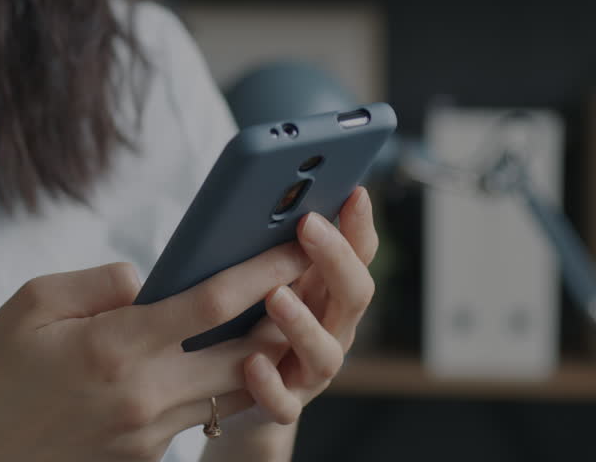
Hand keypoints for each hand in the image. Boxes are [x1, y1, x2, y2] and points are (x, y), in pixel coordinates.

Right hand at [0, 243, 310, 461]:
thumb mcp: (30, 305)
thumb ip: (101, 282)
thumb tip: (149, 280)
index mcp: (115, 347)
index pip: (214, 303)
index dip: (264, 269)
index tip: (296, 244)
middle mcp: (143, 396)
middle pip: (244, 354)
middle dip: (283, 315)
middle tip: (303, 281)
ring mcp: (148, 435)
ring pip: (229, 390)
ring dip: (255, 354)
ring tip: (268, 315)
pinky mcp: (144, 459)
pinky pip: (194, 415)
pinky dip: (208, 385)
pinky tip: (200, 360)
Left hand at [234, 187, 378, 430]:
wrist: (235, 394)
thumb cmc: (250, 321)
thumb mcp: (265, 276)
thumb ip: (273, 244)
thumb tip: (267, 191)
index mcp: (331, 293)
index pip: (360, 254)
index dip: (360, 225)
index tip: (352, 190)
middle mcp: (332, 331)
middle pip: (354, 296)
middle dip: (336, 259)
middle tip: (309, 226)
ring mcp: (310, 372)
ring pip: (326, 353)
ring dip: (303, 322)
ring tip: (276, 295)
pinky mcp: (283, 406)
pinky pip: (284, 403)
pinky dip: (270, 384)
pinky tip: (251, 363)